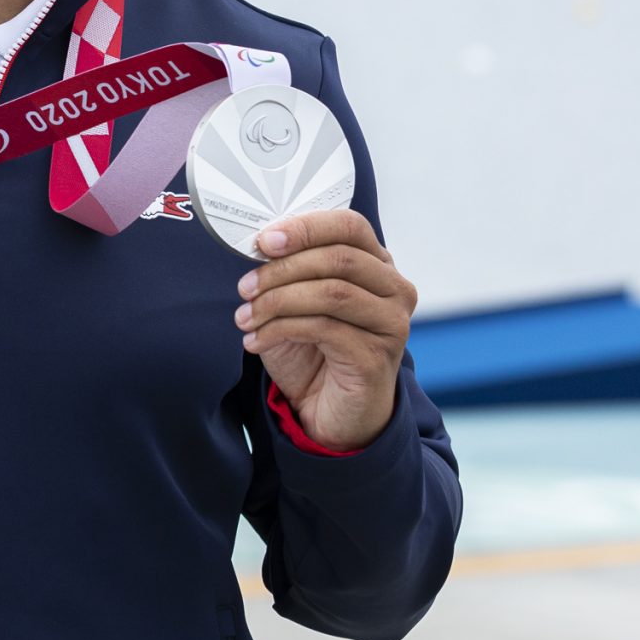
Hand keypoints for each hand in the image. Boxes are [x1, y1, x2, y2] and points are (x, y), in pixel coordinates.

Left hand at [232, 209, 415, 451]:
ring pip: (331, 293)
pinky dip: (280, 330)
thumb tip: (261, 242)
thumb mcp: (298, 301)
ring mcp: (391, 324)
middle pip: (338, 258)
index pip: (349, 226)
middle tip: (244, 287)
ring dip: (277, 301)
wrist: (331, 412)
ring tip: (245, 317)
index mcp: (378, 265)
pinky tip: (256, 341)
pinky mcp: (377, 357)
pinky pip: (323, 329)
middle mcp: (395, 290)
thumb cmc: (314, 350)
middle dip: (282, 269)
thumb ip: (290, 269)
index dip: (305, 228)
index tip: (264, 241)